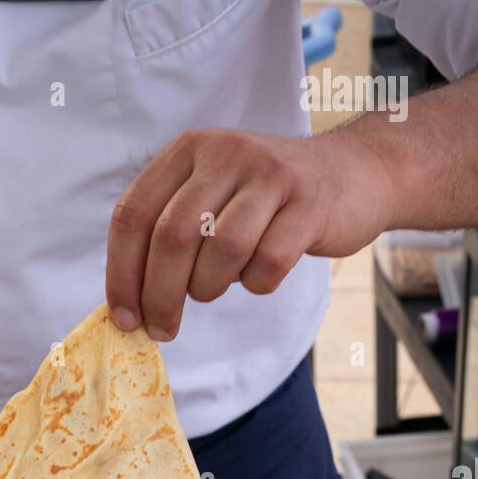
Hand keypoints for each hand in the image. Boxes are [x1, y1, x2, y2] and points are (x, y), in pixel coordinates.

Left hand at [106, 127, 395, 339]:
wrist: (355, 173)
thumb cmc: (268, 201)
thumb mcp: (212, 194)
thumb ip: (168, 233)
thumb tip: (128, 305)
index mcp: (189, 150)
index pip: (134, 213)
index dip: (122, 273)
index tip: (124, 318)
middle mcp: (226, 153)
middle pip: (172, 236)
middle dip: (159, 296)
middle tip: (162, 328)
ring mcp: (270, 174)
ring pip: (220, 251)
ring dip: (209, 288)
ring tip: (215, 288)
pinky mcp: (309, 203)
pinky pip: (268, 263)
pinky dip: (257, 284)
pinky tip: (259, 274)